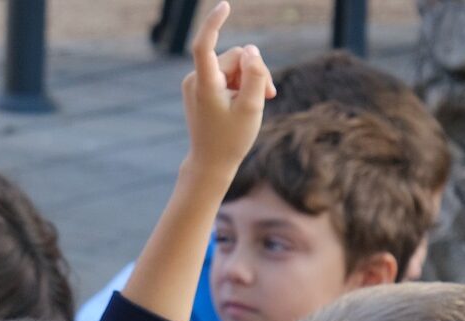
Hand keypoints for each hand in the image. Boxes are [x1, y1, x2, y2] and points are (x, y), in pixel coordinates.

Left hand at [180, 3, 273, 181]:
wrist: (211, 162)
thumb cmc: (231, 138)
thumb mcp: (252, 107)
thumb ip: (255, 75)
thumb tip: (252, 49)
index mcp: (204, 84)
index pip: (204, 46)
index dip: (214, 23)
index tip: (225, 6)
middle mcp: (196, 79)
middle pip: (237, 55)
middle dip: (255, 70)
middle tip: (268, 95)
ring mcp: (197, 82)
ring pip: (236, 64)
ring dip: (250, 79)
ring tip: (257, 102)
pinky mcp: (202, 85)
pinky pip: (229, 73)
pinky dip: (241, 83)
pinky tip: (247, 100)